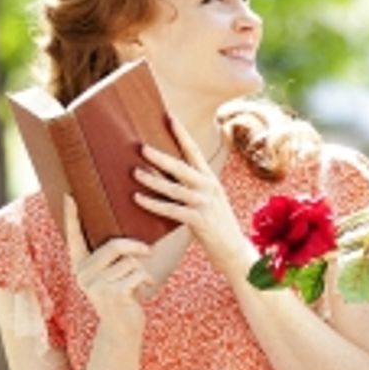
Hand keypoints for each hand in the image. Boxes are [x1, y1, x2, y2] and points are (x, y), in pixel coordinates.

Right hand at [63, 195, 151, 331]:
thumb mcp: (114, 274)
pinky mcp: (111, 294)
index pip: (74, 237)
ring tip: (139, 283)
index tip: (69, 195)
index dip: (72, 216)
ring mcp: (95, 285)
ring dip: (142, 270)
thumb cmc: (123, 296)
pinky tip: (146, 289)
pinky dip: (147, 279)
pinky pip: (137, 273)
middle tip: (147, 251)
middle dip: (135, 247)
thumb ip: (113, 257)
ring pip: (129, 261)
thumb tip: (129, 236)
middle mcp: (82, 274)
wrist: (122, 330)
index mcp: (80, 265)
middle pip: (114, 245)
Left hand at [131, 118, 247, 274]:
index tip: (170, 118)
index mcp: (210, 180)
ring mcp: (205, 203)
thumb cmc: (216, 226)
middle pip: (182, 167)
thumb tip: (164, 177)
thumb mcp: (207, 201)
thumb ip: (191, 188)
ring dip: (153, 180)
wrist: (233, 250)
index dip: (182, 135)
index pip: (195, 152)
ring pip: (174, 188)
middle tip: (142, 147)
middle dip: (161, 157)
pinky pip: (171, 209)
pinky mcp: (199, 220)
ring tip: (134, 172)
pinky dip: (153, 204)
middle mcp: (209, 188)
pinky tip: (139, 199)